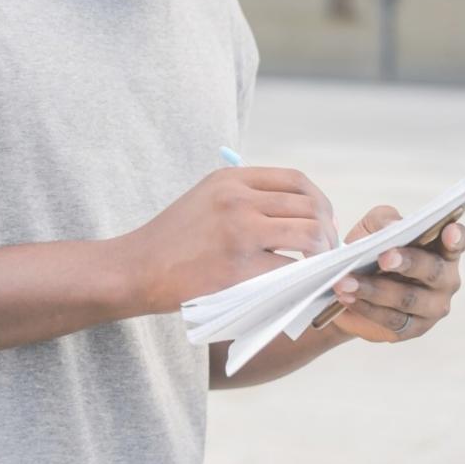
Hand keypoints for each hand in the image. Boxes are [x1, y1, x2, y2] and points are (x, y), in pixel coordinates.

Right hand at [127, 167, 337, 313]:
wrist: (137, 268)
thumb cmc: (172, 239)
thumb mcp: (205, 198)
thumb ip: (243, 197)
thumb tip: (296, 211)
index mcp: (230, 179)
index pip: (295, 179)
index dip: (318, 201)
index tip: (322, 220)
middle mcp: (237, 199)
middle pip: (309, 206)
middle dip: (328, 230)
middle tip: (327, 251)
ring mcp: (239, 231)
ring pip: (308, 235)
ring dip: (322, 254)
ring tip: (317, 268)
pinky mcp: (238, 267)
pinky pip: (289, 269)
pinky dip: (302, 279)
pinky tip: (300, 285)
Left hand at [331, 205, 464, 342]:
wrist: (349, 285)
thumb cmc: (372, 249)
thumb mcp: (373, 227)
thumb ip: (384, 221)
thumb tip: (392, 227)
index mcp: (442, 250)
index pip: (456, 242)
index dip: (456, 237)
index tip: (448, 231)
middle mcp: (445, 280)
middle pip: (432, 271)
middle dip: (407, 263)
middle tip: (383, 258)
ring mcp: (432, 307)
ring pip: (407, 298)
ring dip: (374, 290)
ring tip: (344, 282)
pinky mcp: (413, 328)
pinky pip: (391, 319)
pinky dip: (366, 307)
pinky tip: (347, 298)